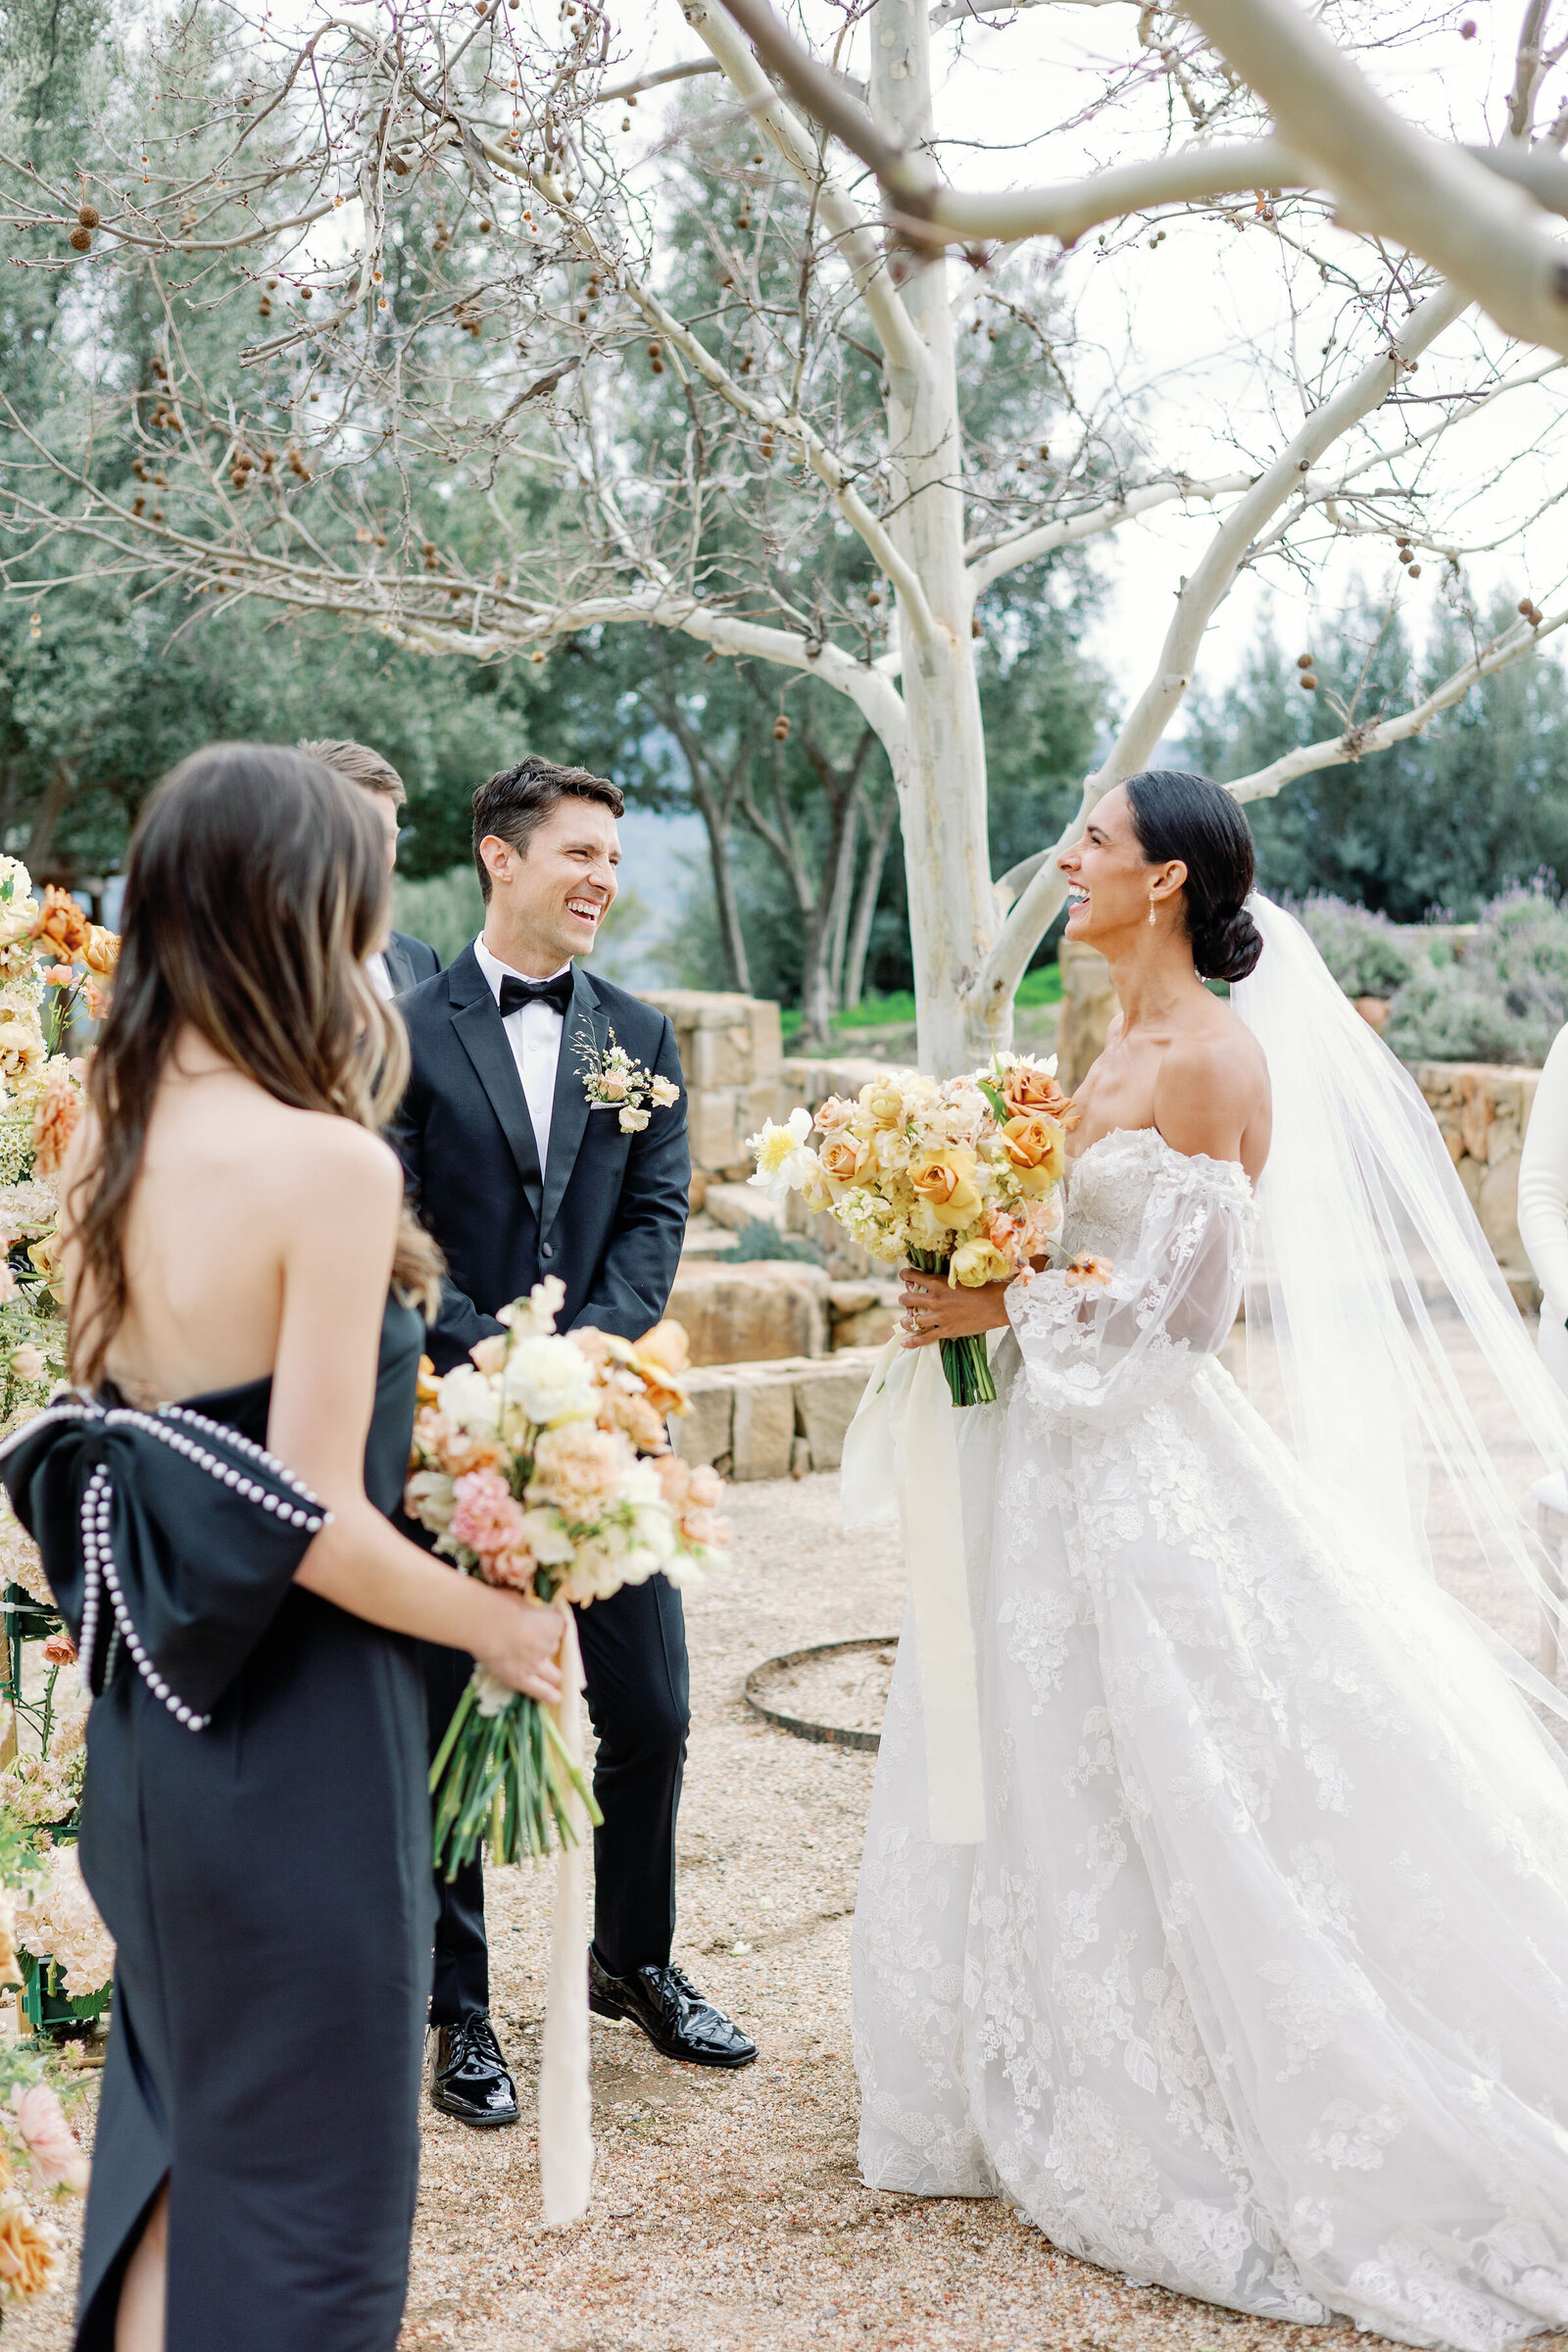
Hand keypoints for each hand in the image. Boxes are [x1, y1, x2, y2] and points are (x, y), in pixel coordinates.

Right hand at [473, 1590, 565, 1705]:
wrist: (482, 1623)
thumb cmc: (498, 1604)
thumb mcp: (522, 1601)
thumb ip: (531, 1612)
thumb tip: (529, 1615)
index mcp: (552, 1623)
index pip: (559, 1626)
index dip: (548, 1625)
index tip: (539, 1623)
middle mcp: (549, 1645)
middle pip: (554, 1648)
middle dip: (546, 1646)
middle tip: (532, 1644)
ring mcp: (536, 1664)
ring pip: (553, 1672)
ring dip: (553, 1672)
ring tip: (553, 1676)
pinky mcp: (520, 1678)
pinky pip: (540, 1690)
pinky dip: (549, 1695)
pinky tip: (556, 1698)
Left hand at [898, 1264, 1012, 1347]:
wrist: (997, 1305)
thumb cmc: (984, 1288)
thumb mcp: (963, 1277)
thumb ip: (949, 1279)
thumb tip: (942, 1277)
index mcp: (938, 1283)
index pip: (913, 1276)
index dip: (905, 1275)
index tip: (905, 1276)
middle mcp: (935, 1299)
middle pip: (907, 1299)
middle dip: (904, 1299)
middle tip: (905, 1300)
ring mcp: (939, 1316)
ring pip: (912, 1320)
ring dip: (905, 1321)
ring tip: (905, 1321)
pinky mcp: (946, 1331)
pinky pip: (924, 1338)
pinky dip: (912, 1341)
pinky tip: (904, 1342)